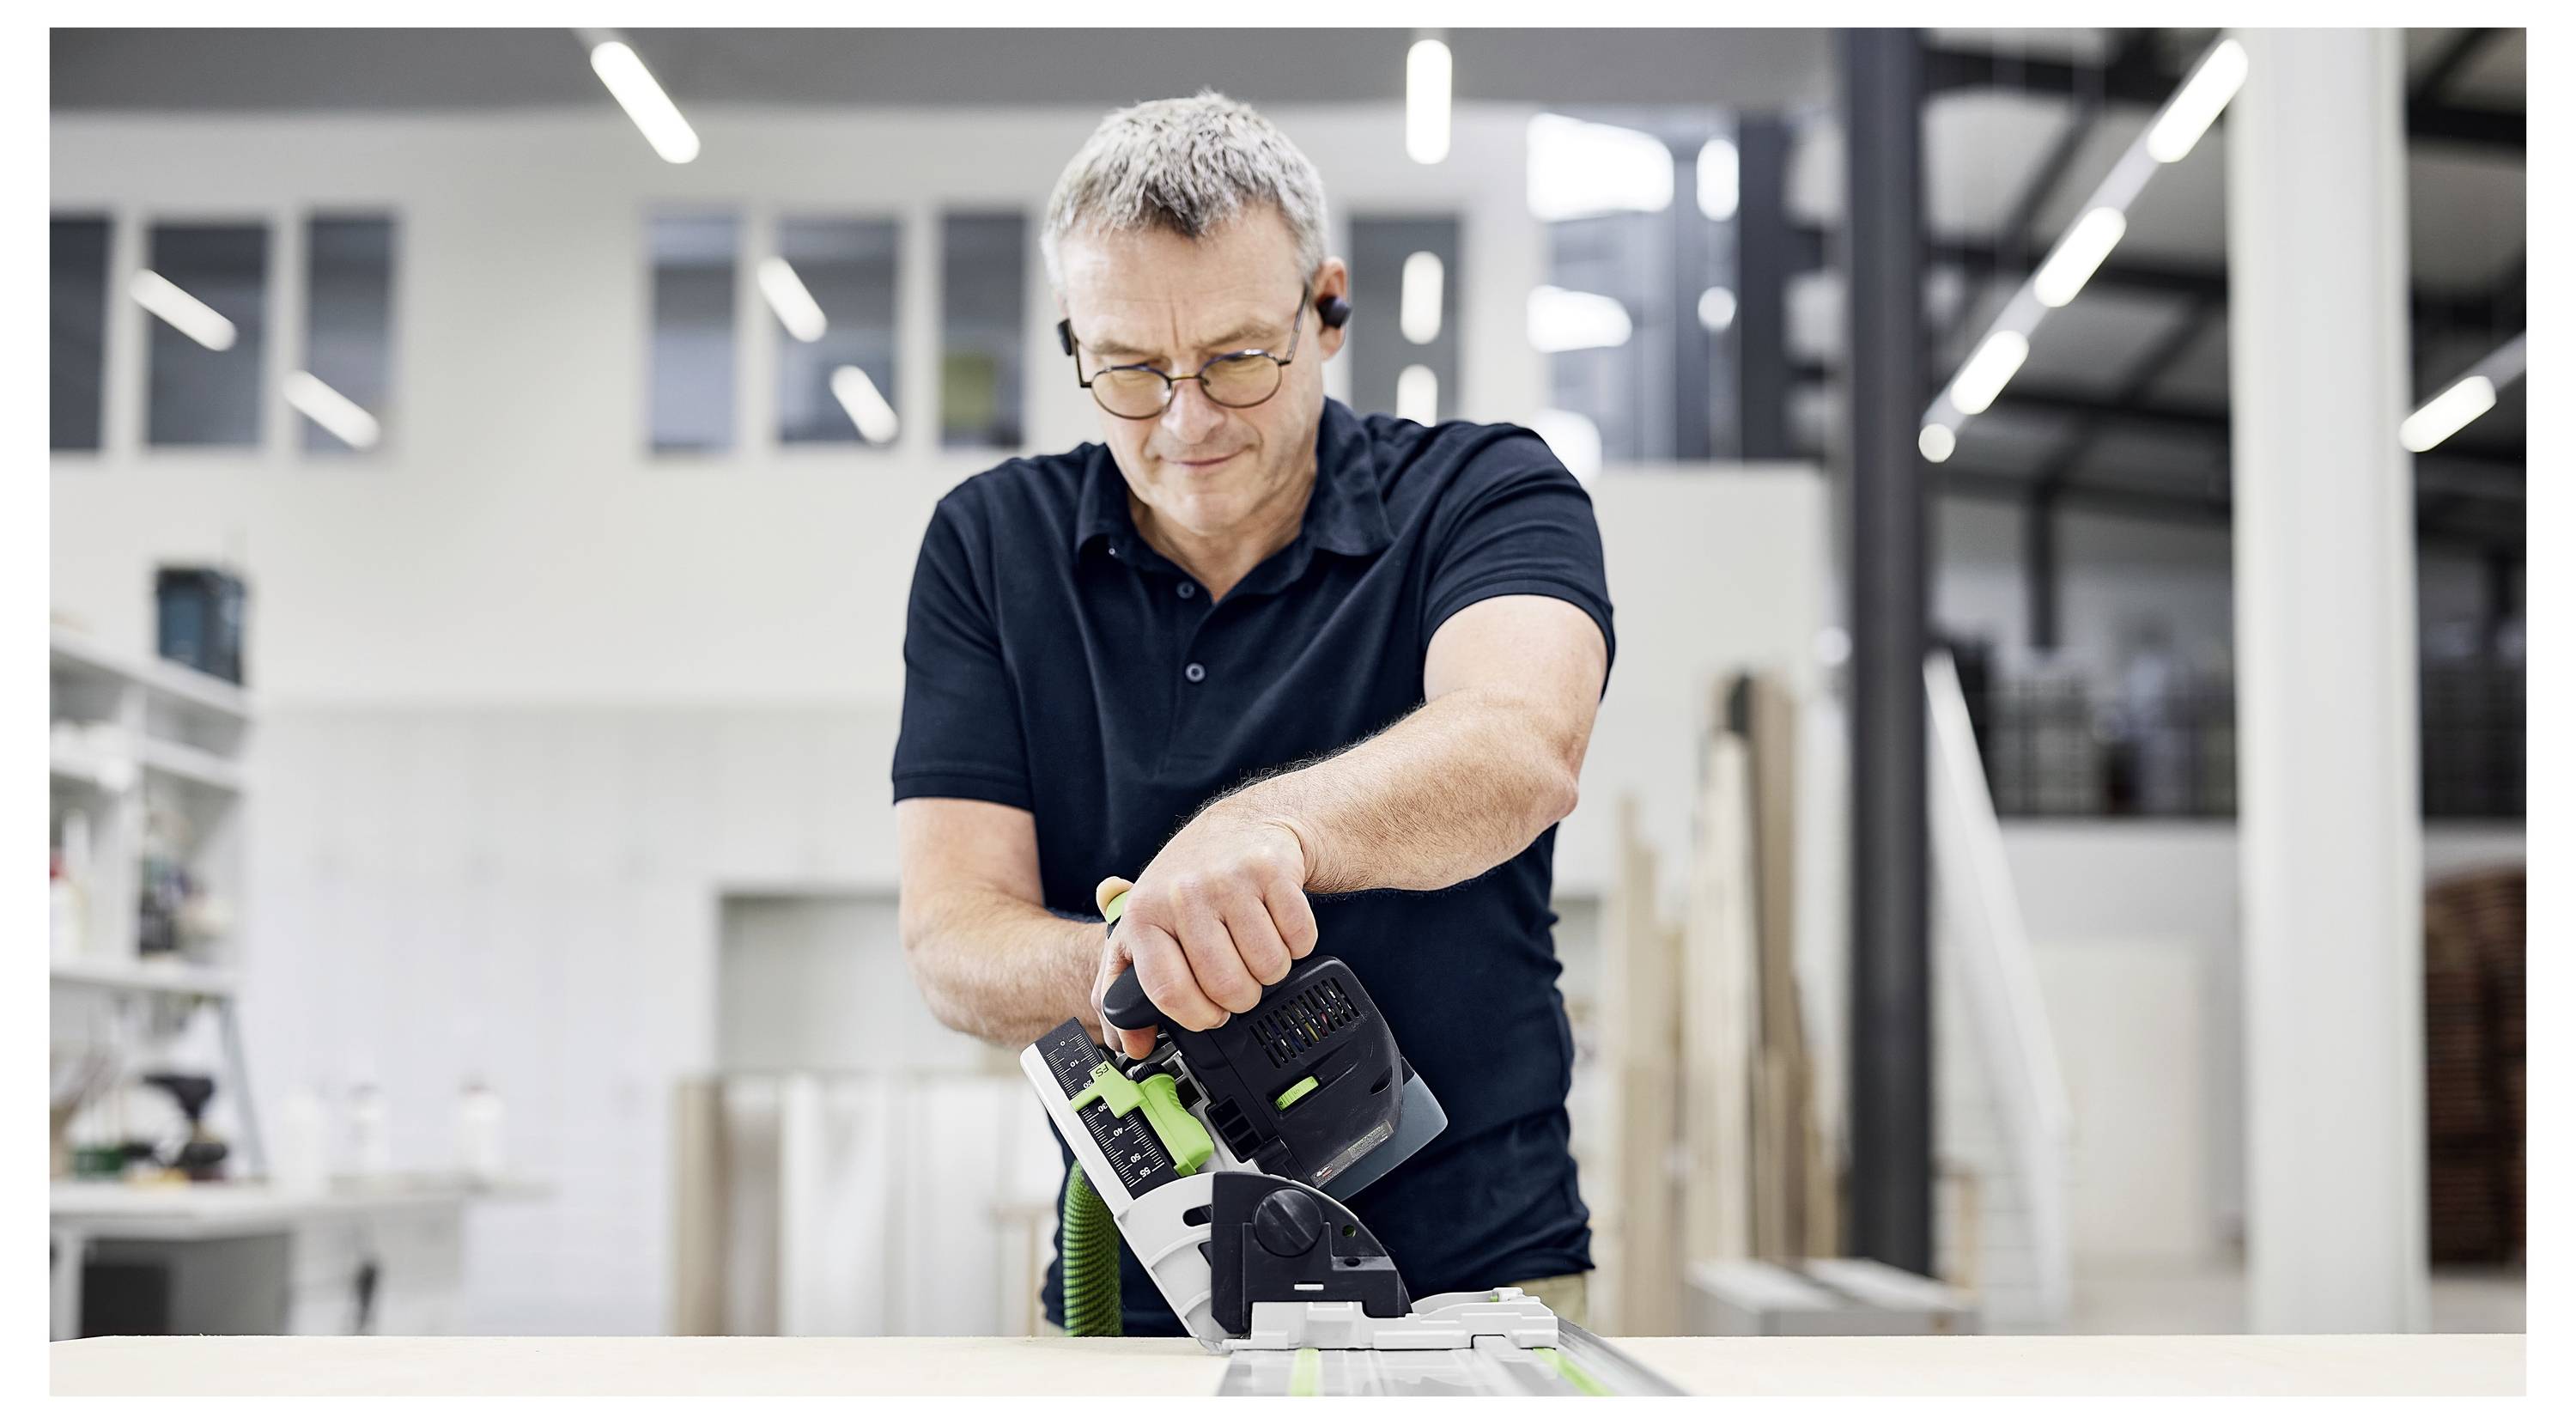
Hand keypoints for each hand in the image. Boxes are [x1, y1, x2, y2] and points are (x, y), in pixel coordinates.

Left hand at [1088, 803, 1319, 1059]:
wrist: (1241, 827)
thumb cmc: (1187, 883)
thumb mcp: (1141, 927)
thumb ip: (1122, 988)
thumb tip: (1133, 1044)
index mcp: (1144, 914)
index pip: (1170, 991)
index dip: (1196, 1017)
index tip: (1208, 1014)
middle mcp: (1184, 894)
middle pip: (1226, 987)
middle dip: (1239, 998)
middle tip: (1236, 980)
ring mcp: (1229, 880)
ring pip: (1268, 968)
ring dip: (1270, 972)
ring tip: (1255, 950)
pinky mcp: (1272, 872)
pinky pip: (1299, 940)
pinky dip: (1297, 945)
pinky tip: (1278, 927)